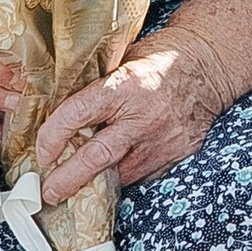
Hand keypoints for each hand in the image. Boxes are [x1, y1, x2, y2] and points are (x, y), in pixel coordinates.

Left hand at [37, 35, 234, 199]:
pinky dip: (127, 174)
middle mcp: (143, 117)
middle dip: (67, 179)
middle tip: (49, 191)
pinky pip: (144, 175)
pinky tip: (117, 170)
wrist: (209, 65)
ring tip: (79, 183)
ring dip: (97, 180)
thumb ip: (96, 87)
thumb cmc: (161, 58)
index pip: (78, 115)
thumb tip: (57, 108)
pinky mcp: (177, 155)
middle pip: (96, 158)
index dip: (52, 136)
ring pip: (120, 174)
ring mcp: (163, 140)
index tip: (42, 151)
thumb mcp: (122, 62)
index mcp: (125, 86)